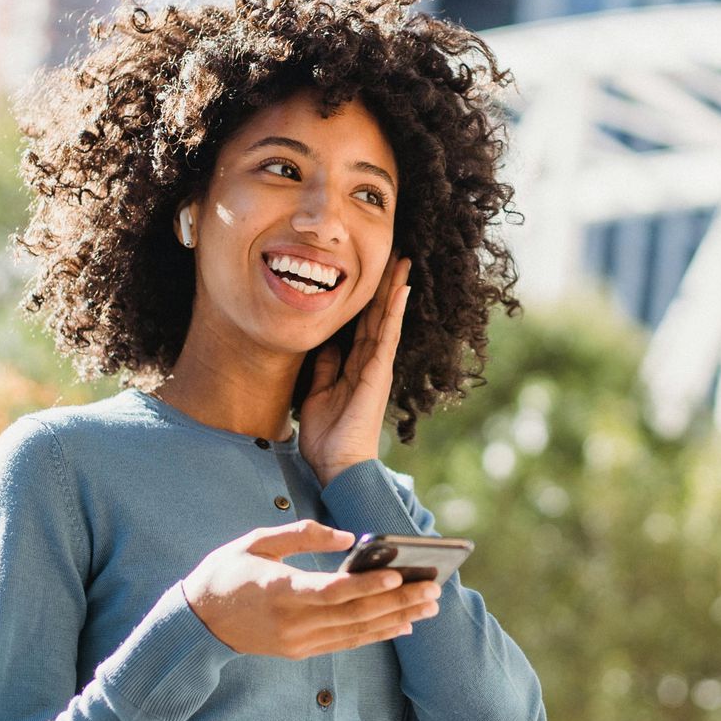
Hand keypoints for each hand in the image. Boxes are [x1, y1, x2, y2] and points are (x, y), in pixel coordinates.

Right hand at [181, 520, 439, 658]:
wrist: (196, 622)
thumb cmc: (226, 572)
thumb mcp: (255, 541)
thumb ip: (301, 534)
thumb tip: (348, 537)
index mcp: (278, 590)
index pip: (331, 591)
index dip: (367, 585)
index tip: (400, 573)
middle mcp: (291, 621)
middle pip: (354, 614)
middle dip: (398, 601)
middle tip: (434, 590)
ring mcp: (297, 641)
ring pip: (356, 632)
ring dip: (396, 619)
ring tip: (429, 607)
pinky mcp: (300, 651)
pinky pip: (346, 643)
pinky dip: (376, 634)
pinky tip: (403, 625)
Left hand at [299, 255, 410, 484]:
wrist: (337, 464)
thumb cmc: (327, 437)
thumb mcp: (318, 393)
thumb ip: (325, 368)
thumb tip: (326, 344)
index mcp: (354, 367)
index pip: (362, 325)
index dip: (366, 298)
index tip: (370, 272)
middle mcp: (370, 363)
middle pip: (378, 316)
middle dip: (384, 285)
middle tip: (393, 255)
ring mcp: (377, 367)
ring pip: (386, 319)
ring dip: (393, 290)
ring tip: (402, 262)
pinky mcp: (378, 373)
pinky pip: (387, 336)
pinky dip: (394, 312)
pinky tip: (400, 290)